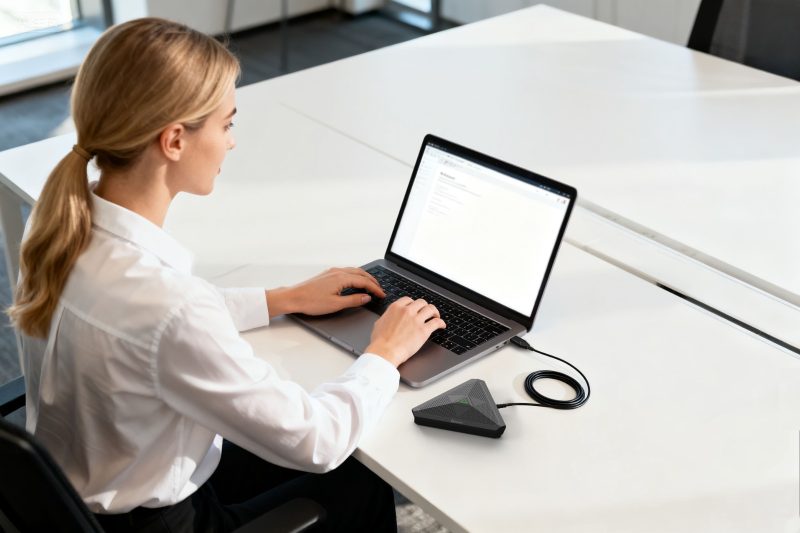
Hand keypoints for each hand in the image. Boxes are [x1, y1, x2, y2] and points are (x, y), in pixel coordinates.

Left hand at [266, 267, 385, 317]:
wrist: (293, 297)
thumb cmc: (311, 301)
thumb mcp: (336, 304)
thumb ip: (354, 300)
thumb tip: (366, 297)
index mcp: (341, 278)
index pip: (364, 281)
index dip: (375, 288)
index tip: (381, 294)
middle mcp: (337, 272)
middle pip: (361, 273)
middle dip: (372, 281)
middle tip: (380, 289)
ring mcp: (332, 272)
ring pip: (354, 271)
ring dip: (364, 277)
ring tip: (371, 285)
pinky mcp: (327, 274)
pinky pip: (347, 272)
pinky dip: (356, 276)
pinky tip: (355, 282)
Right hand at [365, 296, 446, 367]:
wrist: (385, 352)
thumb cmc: (380, 342)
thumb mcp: (379, 323)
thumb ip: (387, 317)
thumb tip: (390, 317)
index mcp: (396, 308)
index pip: (408, 300)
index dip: (413, 304)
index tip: (416, 308)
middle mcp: (407, 311)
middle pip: (421, 302)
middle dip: (424, 307)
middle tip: (426, 312)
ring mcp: (416, 320)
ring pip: (431, 309)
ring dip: (435, 312)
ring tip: (436, 316)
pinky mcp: (423, 330)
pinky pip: (437, 322)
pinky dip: (441, 323)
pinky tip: (441, 325)